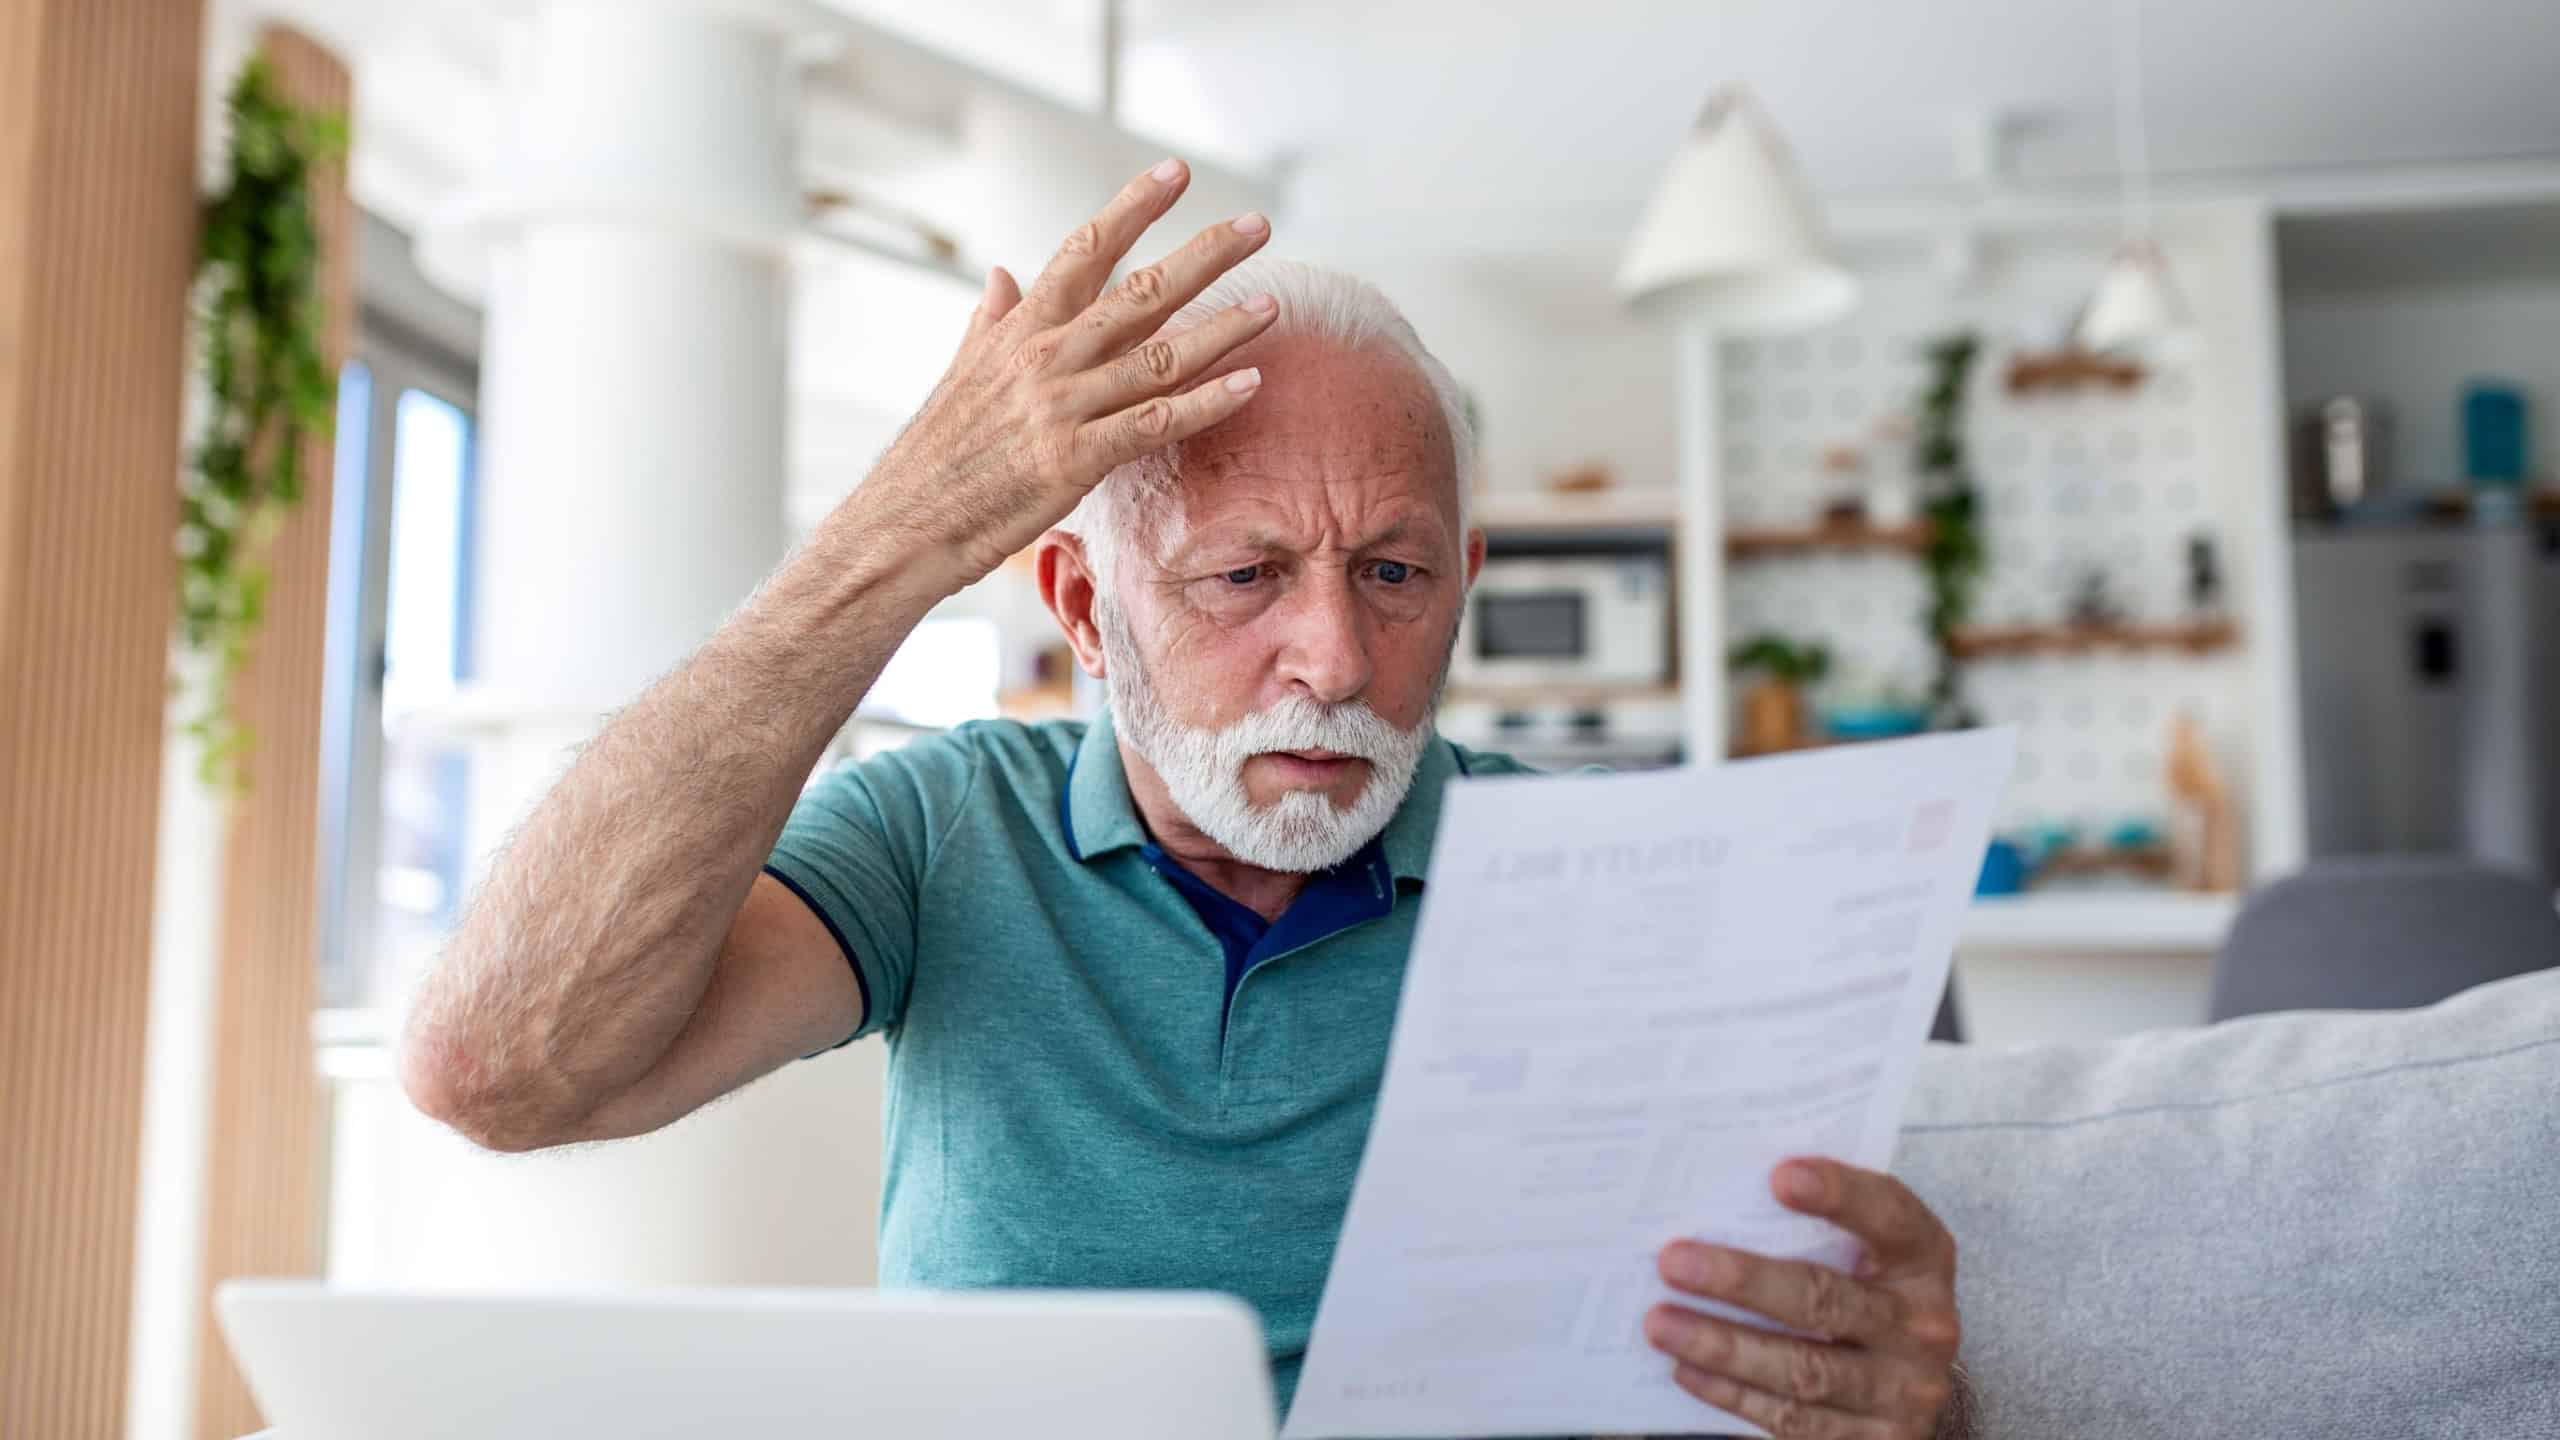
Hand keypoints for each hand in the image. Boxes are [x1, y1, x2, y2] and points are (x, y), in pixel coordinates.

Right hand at [847, 157, 1278, 591]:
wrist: (905, 521)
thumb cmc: (938, 453)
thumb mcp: (962, 372)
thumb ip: (992, 320)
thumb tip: (1001, 273)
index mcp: (1021, 328)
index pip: (1085, 249)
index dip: (1134, 207)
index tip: (1176, 172)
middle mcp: (1046, 356)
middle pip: (1139, 291)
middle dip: (1204, 254)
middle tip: (1258, 225)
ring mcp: (1062, 405)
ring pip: (1160, 355)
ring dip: (1223, 328)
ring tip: (1273, 304)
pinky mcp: (1076, 458)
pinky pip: (1155, 423)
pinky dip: (1206, 403)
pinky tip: (1249, 385)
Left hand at [1645, 1158, 1962, 1438]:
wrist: (1906, 1386)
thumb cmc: (1864, 1291)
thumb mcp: (1865, 1253)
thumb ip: (1815, 1224)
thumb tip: (1719, 1194)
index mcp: (1922, 1258)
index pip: (1889, 1216)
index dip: (1840, 1194)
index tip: (1779, 1176)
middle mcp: (1923, 1326)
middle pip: (1827, 1300)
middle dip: (1743, 1281)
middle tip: (1672, 1261)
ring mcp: (1901, 1391)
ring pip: (1803, 1370)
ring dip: (1723, 1346)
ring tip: (1661, 1323)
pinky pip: (1792, 1419)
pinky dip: (1732, 1393)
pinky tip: (1685, 1368)